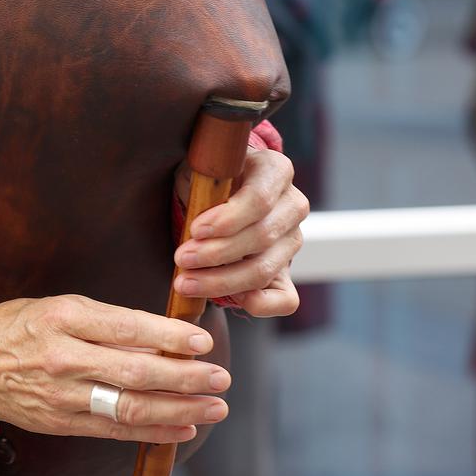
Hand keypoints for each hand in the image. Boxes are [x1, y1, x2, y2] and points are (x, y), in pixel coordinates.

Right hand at [0, 295, 230, 443]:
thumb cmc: (17, 328)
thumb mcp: (57, 306)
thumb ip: (105, 319)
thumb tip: (159, 333)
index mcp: (64, 318)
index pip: (127, 328)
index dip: (169, 337)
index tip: (202, 342)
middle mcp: (64, 357)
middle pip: (135, 372)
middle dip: (185, 378)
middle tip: (220, 378)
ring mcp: (64, 394)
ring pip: (130, 406)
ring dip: (179, 408)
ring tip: (213, 406)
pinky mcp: (64, 422)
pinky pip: (115, 429)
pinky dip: (153, 431)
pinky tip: (182, 426)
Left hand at [172, 146, 307, 315]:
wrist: (220, 194)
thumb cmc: (208, 179)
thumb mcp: (203, 170)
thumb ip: (204, 187)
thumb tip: (198, 229)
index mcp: (275, 171)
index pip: (260, 199)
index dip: (229, 219)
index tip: (196, 230)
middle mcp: (293, 205)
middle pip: (262, 237)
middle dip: (216, 253)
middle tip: (181, 259)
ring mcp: (294, 240)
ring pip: (265, 269)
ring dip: (222, 280)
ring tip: (186, 282)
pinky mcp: (288, 271)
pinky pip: (286, 299)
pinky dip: (260, 305)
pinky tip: (231, 301)